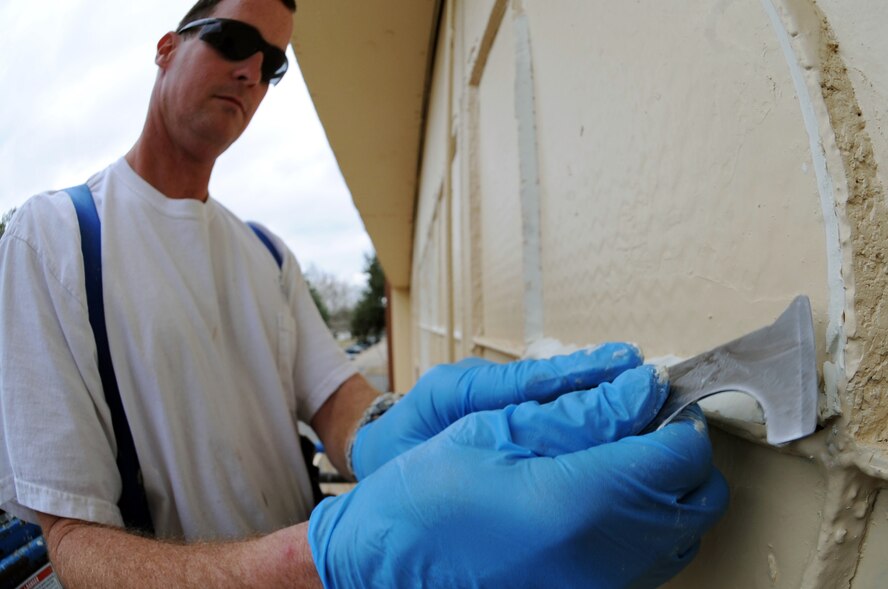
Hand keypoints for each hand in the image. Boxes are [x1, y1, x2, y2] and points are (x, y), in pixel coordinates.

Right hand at [309, 365, 728, 588]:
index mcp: (581, 501)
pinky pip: (655, 558)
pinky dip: (650, 521)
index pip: (678, 454)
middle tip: (638, 422)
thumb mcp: (493, 430)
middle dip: (678, 451)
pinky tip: (606, 497)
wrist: (391, 566)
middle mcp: (605, 554)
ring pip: (683, 531)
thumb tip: (642, 389)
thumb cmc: (427, 495)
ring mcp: (602, 584)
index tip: (650, 396)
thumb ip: (579, 411)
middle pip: (698, 497)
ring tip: (619, 457)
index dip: (672, 416)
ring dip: (668, 487)